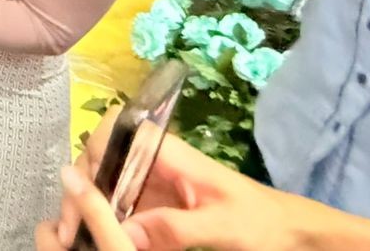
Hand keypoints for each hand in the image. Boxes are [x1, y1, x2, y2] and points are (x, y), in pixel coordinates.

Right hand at [43, 108, 299, 250]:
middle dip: (81, 190)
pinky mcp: (158, 211)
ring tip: (77, 241)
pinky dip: (108, 228)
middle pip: (102, 161)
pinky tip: (101, 244)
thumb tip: (121, 234)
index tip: (86, 189)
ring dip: (89, 212)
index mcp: (172, 155)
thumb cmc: (267, 223)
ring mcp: (155, 189)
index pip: (119, 130)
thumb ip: (174, 228)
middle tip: (71, 231)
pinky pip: (122, 213)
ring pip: (106, 188)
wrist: (298, 236)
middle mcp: (156, 166)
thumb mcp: (225, 227)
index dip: (95, 150)